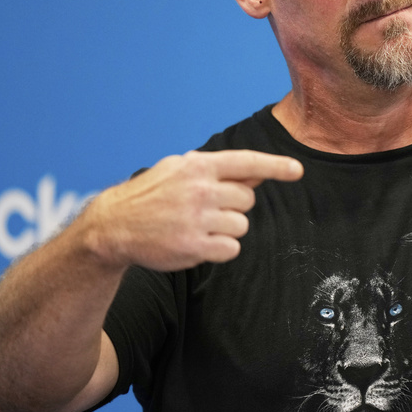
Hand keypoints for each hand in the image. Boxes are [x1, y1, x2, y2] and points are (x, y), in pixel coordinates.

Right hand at [84, 150, 302, 270]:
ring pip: (241, 226)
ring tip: (199, 226)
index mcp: (198, 165)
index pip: (247, 162)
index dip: (276, 166)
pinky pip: (231, 249)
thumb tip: (258, 173)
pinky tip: (199, 242)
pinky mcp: (193, 247)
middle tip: (208, 209)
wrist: (114, 225)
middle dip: (234, 206)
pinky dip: (221, 249)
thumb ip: (219, 171)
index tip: (298, 170)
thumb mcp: (179, 170)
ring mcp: (197, 219)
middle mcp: (200, 189)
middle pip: (248, 199)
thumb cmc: (152, 195)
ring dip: (227, 229)